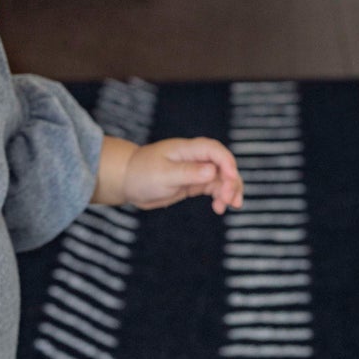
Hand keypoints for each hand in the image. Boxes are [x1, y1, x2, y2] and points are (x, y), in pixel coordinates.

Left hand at [122, 138, 243, 213]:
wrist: (127, 182)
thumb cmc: (141, 174)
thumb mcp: (164, 175)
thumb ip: (188, 173)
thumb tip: (212, 171)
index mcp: (187, 149)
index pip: (215, 151)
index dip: (227, 163)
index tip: (230, 180)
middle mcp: (195, 158)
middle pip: (223, 165)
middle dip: (231, 181)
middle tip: (230, 200)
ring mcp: (195, 171)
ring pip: (221, 178)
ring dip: (228, 191)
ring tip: (227, 206)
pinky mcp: (193, 183)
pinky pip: (213, 188)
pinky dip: (219, 197)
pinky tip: (219, 208)